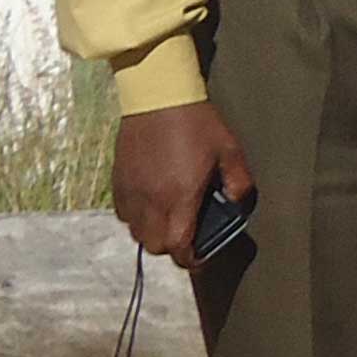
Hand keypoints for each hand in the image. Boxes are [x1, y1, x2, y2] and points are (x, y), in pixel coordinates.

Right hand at [111, 101, 253, 261]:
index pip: (178, 246)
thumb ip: (239, 184)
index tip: (202, 254)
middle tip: (188, 233)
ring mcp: (131, 191)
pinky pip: (122, 213)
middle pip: (154, 246)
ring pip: (135, 232)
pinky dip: (136, 217)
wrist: (158, 97)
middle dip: (172, 248)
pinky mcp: (117, 181)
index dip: (192, 259)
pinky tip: (152, 202)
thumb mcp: (230, 152)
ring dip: (153, 233)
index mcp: (179, 197)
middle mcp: (150, 200)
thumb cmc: (197, 123)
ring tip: (170, 217)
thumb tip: (238, 205)